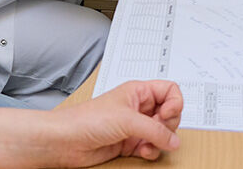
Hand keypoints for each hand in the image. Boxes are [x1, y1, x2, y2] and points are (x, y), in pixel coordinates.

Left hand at [45, 80, 182, 166]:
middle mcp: (138, 107)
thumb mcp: (127, 119)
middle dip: (168, 126)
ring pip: (163, 133)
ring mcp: (135, 126)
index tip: (166, 115)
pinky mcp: (130, 143)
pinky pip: (153, 147)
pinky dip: (152, 151)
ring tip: (147, 144)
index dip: (175, 103)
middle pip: (170, 114)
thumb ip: (155, 130)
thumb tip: (175, 141)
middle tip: (156, 130)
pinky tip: (142, 151)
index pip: (169, 90)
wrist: (67, 141)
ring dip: (160, 141)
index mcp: (137, 91)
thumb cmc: (87, 119)